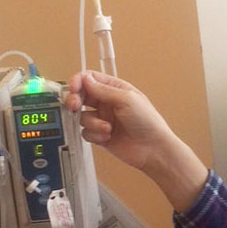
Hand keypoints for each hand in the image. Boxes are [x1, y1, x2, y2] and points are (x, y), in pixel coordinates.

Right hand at [66, 70, 208, 211]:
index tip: (73, 88)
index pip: (90, 78)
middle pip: (81, 96)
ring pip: (82, 116)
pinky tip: (108, 137)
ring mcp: (103, 119)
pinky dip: (94, 135)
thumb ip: (103, 90)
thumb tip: (84, 79)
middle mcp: (107, 102)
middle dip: (75, 100)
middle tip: (74, 106)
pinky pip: (86, 132)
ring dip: (92, 123)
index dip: (78, 81)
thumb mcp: (126, 100)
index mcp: (115, 89)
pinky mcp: (100, 135)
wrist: (153, 149)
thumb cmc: (147, 122)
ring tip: (108, 128)